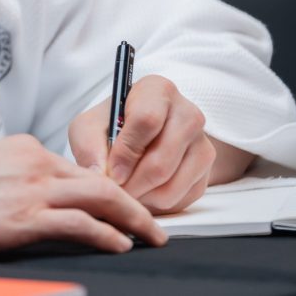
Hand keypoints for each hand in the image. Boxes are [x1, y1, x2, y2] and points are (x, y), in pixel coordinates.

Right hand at [0, 135, 166, 254]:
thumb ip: (11, 173)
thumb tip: (22, 191)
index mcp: (27, 150)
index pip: (78, 167)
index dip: (106, 187)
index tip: (123, 203)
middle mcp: (37, 164)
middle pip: (102, 178)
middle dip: (134, 202)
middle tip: (156, 223)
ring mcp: (34, 190)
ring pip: (101, 197)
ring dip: (134, 218)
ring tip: (153, 236)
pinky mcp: (27, 218)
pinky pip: (80, 224)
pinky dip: (107, 234)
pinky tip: (122, 245)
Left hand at [68, 76, 215, 214]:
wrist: (138, 136)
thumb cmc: (111, 126)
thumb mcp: (89, 128)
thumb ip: (89, 147)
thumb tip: (100, 174)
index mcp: (158, 91)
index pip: (147, 121)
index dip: (125, 152)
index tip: (110, 172)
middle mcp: (187, 113)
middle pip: (161, 162)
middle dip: (131, 185)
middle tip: (113, 191)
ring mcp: (202, 143)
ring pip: (171, 186)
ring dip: (142, 198)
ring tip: (124, 191)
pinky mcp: (206, 171)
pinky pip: (181, 199)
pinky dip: (156, 204)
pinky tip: (142, 192)